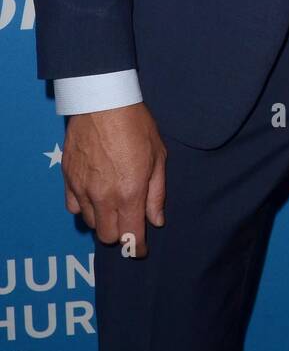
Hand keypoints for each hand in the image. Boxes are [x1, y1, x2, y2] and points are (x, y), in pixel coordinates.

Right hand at [63, 102, 166, 256]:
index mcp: (129, 193)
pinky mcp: (68, 178)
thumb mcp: (158, 156)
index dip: (138, 248)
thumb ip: (156, 193)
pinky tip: (94, 196)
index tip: (141, 249)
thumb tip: (157, 220)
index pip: (131, 237)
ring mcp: (82, 188)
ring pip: (90, 223)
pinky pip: (73, 207)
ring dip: (103, 220)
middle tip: (128, 223)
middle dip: (120, 235)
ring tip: (113, 205)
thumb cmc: (136, 124)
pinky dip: (84, 208)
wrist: (103, 101)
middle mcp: (104, 196)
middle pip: (107, 236)